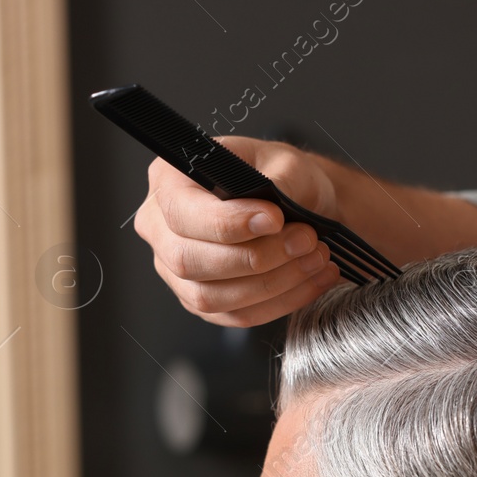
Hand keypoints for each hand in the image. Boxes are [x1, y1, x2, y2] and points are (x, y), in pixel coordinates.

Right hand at [134, 137, 343, 325]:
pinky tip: (312, 281)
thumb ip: (278, 184)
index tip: (275, 220)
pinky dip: (280, 303)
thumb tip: (270, 219)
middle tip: (305, 241)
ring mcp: (175, 271)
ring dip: (272, 284)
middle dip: (255, 258)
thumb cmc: (283, 175)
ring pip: (210, 296)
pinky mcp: (201, 301)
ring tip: (315, 260)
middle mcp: (161, 228)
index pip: (182, 213)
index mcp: (169, 181)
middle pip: (188, 261)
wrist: (300, 201)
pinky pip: (234, 315)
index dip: (227, 223)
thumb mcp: (287, 162)